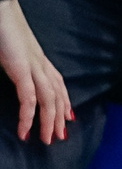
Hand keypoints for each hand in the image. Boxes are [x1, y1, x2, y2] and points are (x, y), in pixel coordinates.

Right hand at [0, 0, 70, 144]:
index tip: (67, 118)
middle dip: (59, 117)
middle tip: (59, 137)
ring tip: (46, 139)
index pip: (58, 84)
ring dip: (48, 121)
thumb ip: (18, 65)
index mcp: (39, 59)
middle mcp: (40, 63)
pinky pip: (29, 97)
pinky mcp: (21, 67)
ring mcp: (33, 65)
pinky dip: (28, 115)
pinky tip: (26, 130)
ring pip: (48, 99)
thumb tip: (18, 73)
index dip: (64, 102)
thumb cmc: (3, 29)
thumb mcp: (12, 51)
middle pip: (57, 95)